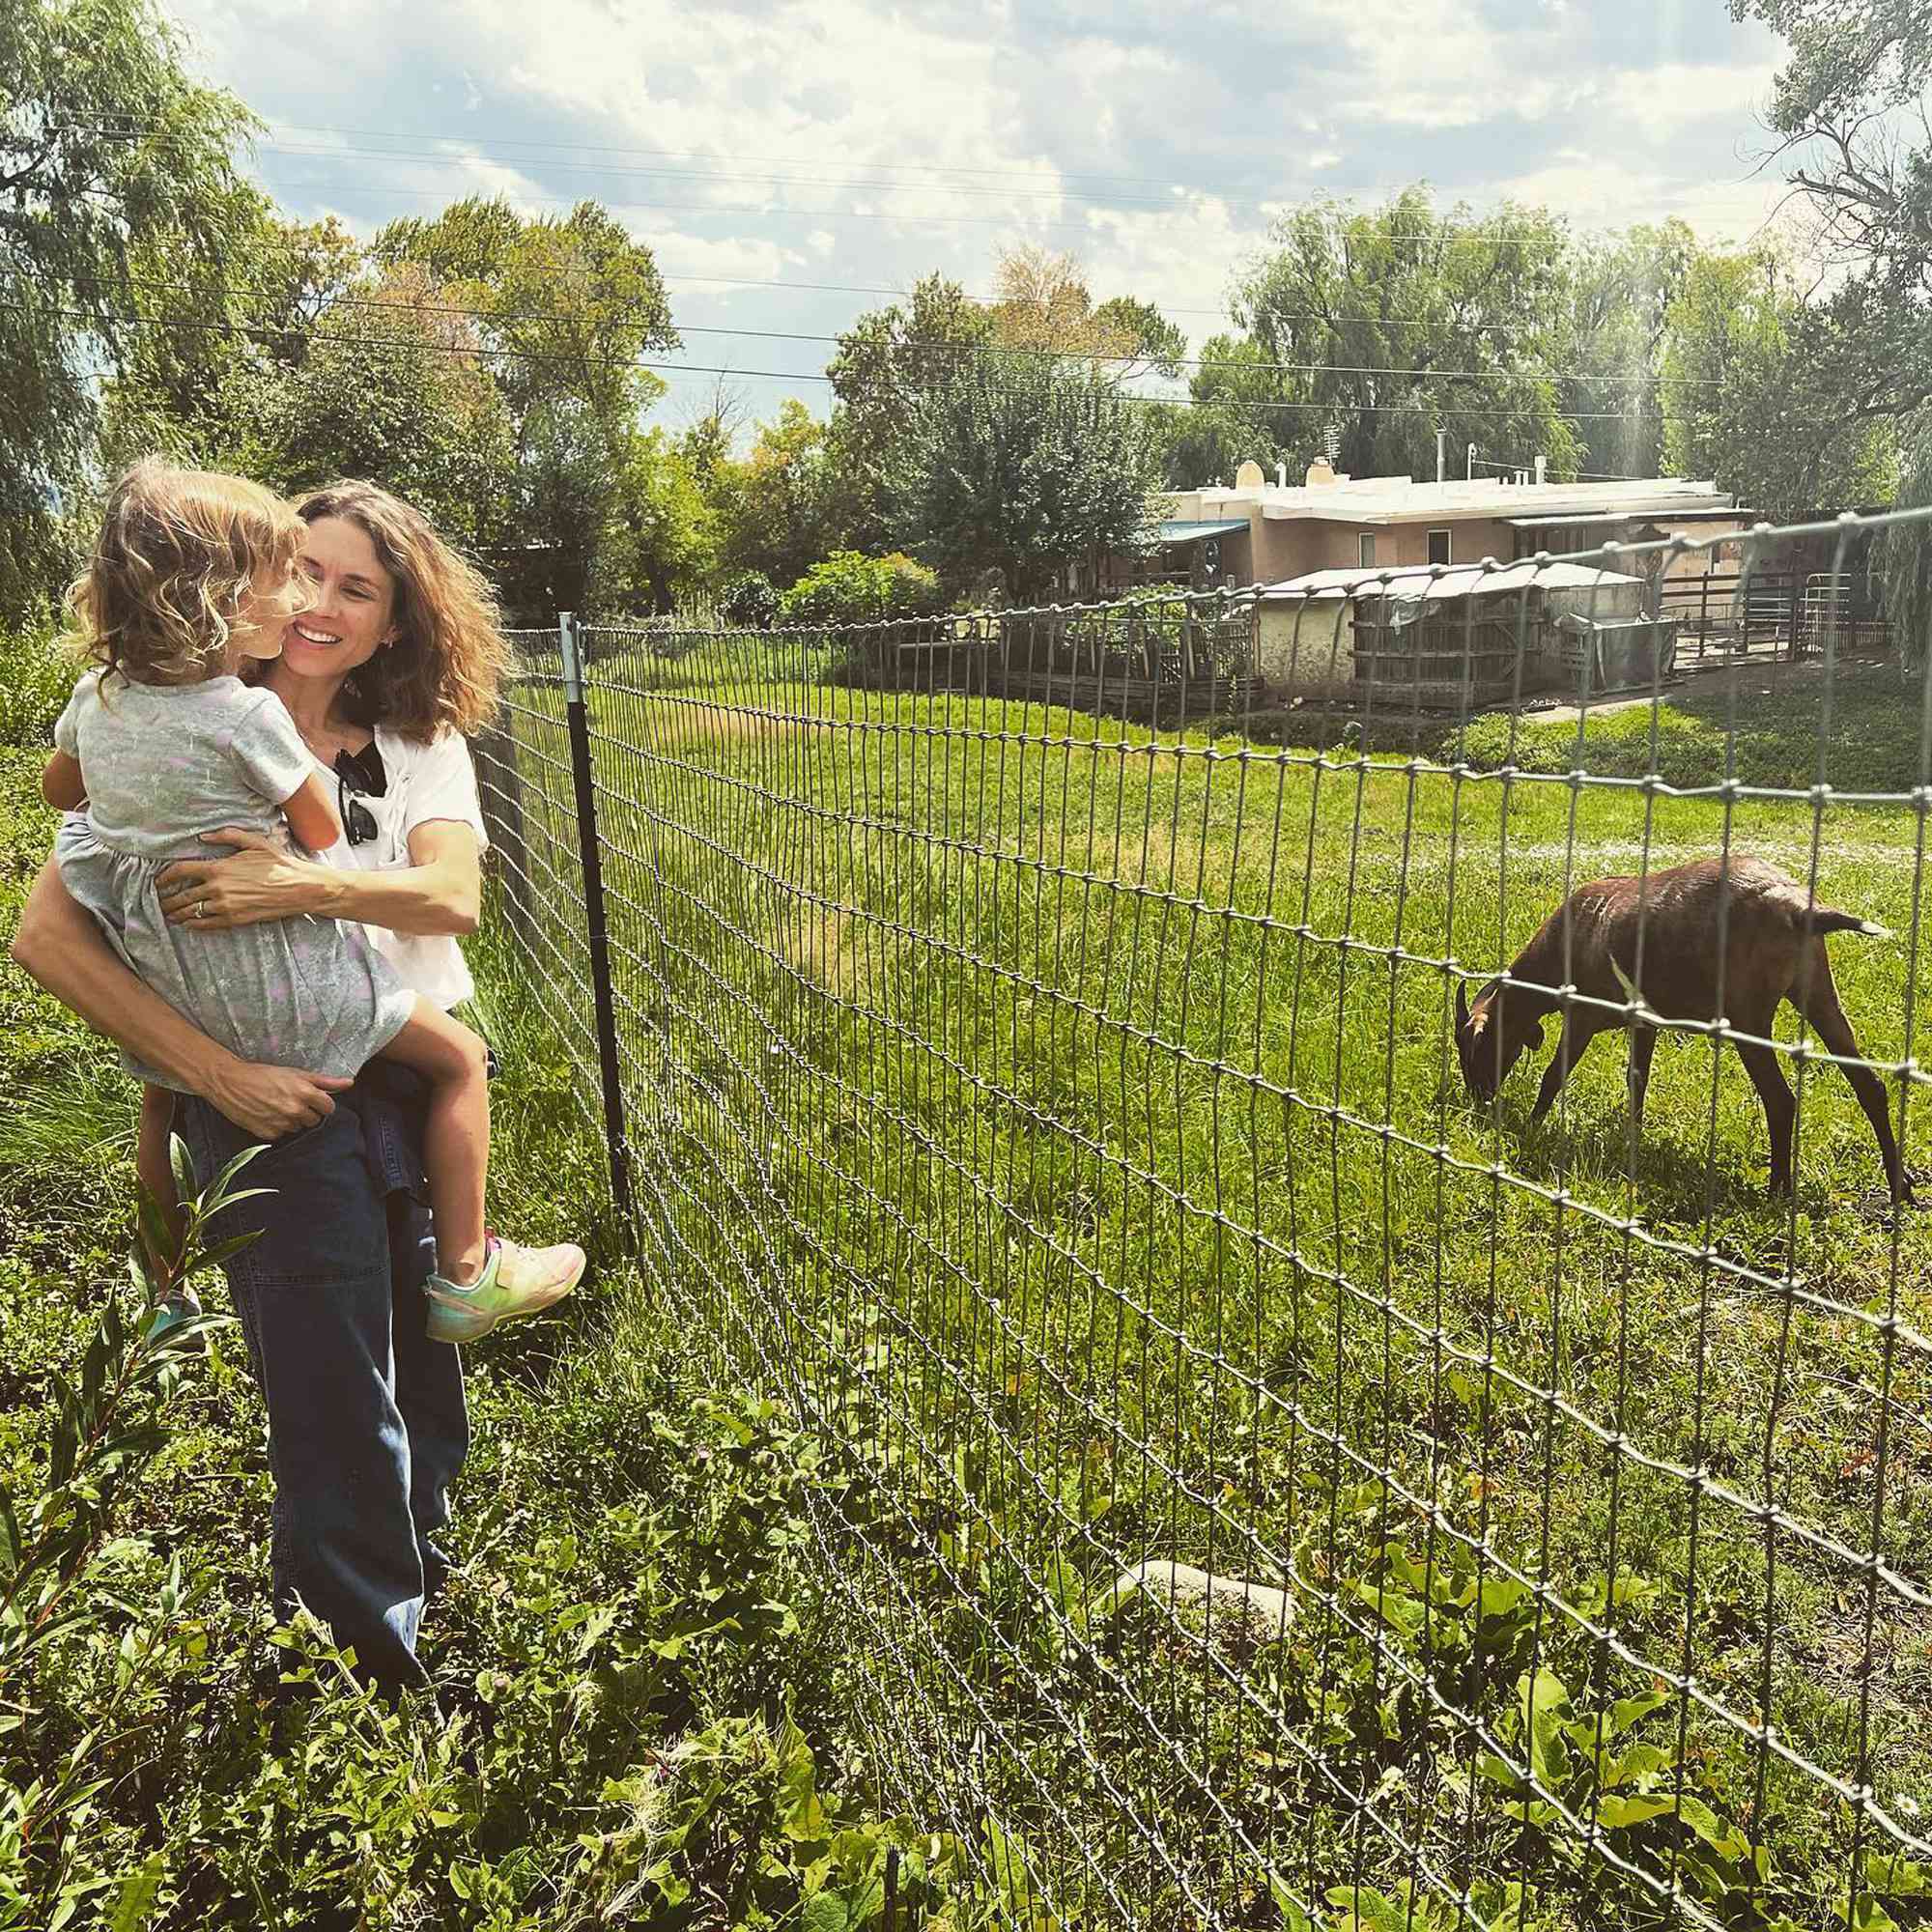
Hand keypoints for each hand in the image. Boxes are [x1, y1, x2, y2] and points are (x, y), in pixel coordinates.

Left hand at [158, 829, 330, 930]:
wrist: (299, 888)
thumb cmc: (279, 864)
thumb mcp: (254, 843)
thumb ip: (227, 836)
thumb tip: (203, 837)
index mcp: (218, 868)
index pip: (180, 872)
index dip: (164, 877)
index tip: (158, 881)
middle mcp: (217, 888)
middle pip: (181, 895)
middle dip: (166, 899)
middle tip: (159, 901)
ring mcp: (225, 906)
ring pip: (190, 912)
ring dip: (175, 914)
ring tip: (168, 915)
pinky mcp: (234, 920)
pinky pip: (206, 924)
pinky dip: (193, 925)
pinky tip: (188, 924)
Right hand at [201, 1058, 354, 1140]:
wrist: (229, 1082)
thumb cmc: (263, 1074)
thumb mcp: (296, 1073)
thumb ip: (325, 1081)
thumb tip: (350, 1083)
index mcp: (305, 1093)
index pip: (329, 1108)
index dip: (322, 1103)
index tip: (312, 1099)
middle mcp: (295, 1110)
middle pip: (314, 1119)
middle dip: (307, 1111)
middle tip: (290, 1100)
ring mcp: (281, 1123)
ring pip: (298, 1128)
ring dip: (292, 1120)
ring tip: (276, 1105)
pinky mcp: (268, 1133)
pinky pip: (281, 1134)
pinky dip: (277, 1126)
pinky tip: (267, 1114)